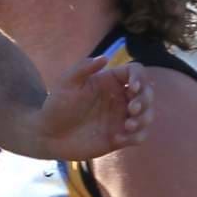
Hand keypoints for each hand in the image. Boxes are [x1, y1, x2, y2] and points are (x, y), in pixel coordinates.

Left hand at [32, 56, 151, 160]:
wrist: (48, 134)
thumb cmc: (57, 105)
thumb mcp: (67, 83)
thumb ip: (83, 68)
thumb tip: (105, 57)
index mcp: (110, 81)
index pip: (136, 72)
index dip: (140, 77)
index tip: (133, 88)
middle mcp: (120, 98)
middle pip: (147, 93)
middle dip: (145, 100)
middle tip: (132, 109)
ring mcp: (121, 118)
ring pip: (147, 115)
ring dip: (144, 119)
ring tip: (128, 126)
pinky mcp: (120, 137)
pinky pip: (139, 136)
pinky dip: (136, 137)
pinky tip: (117, 139)